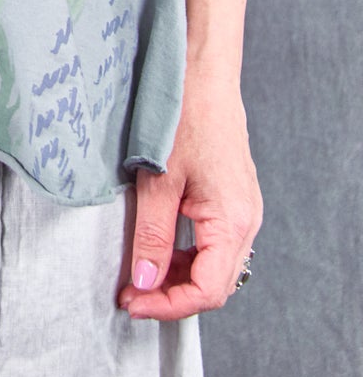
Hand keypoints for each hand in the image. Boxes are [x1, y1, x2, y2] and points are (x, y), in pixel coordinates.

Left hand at [117, 68, 262, 321]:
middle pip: (213, 284)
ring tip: (139, 274)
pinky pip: (212, 242)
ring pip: (213, 265)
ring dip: (177, 276)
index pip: (206, 290)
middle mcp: (246, 222)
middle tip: (131, 294)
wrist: (202, 72)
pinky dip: (186, 254)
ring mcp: (241, 210)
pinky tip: (158, 248)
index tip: (132, 302)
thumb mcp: (158, 180)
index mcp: (233, 222)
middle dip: (171, 296)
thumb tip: (144, 282)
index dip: (167, 305)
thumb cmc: (182, 116)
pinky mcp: (232, 198)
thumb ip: (151, 235)